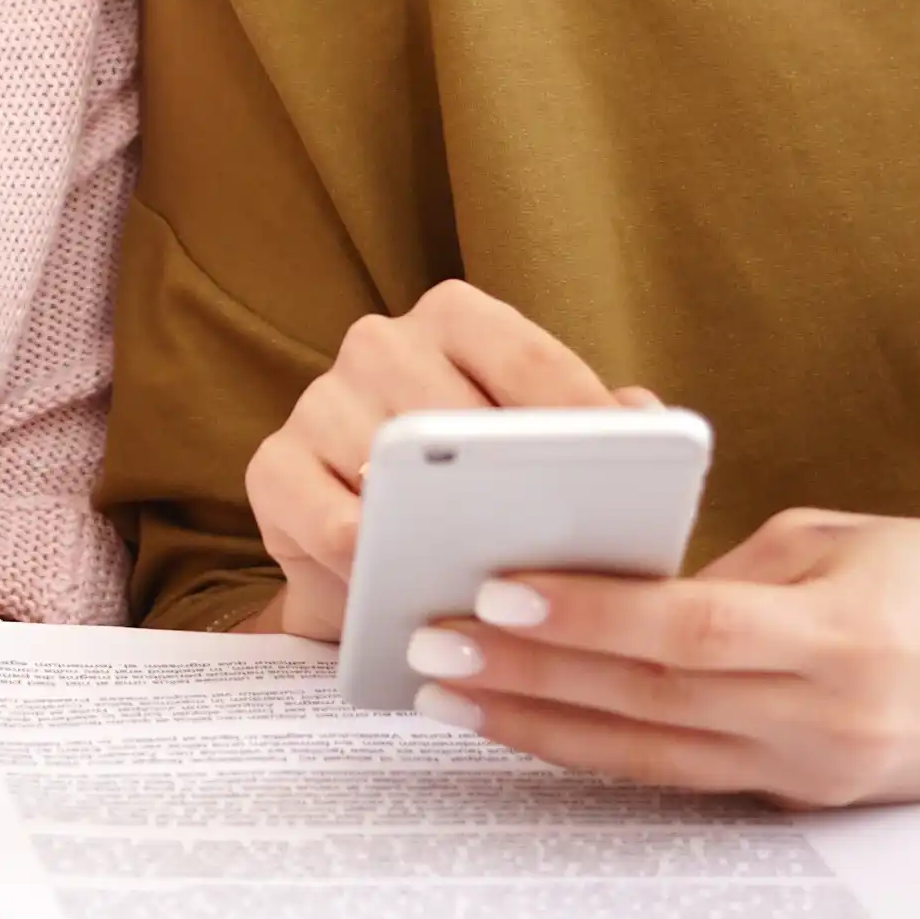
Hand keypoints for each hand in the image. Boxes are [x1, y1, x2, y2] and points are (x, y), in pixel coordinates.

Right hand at [235, 280, 653, 643]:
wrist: (377, 558)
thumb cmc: (477, 500)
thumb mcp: (545, 459)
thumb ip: (600, 430)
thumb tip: (646, 414)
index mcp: (456, 318)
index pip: (527, 357)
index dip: (581, 417)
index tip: (631, 472)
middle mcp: (379, 342)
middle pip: (451, 408)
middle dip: (507, 485)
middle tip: (560, 548)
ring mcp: (318, 400)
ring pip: (386, 465)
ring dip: (438, 532)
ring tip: (495, 587)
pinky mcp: (272, 466)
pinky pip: (327, 521)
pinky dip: (373, 565)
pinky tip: (414, 600)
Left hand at [399, 507, 919, 807]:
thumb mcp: (848, 542)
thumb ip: (733, 574)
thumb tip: (621, 597)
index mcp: (844, 639)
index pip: (686, 634)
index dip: (585, 622)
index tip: (493, 596)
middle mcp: (828, 724)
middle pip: (649, 707)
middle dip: (528, 681)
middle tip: (426, 648)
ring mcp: (821, 776)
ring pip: (653, 759)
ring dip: (543, 729)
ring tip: (451, 696)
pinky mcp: (816, 802)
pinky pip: (690, 777)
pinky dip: (605, 752)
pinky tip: (536, 727)